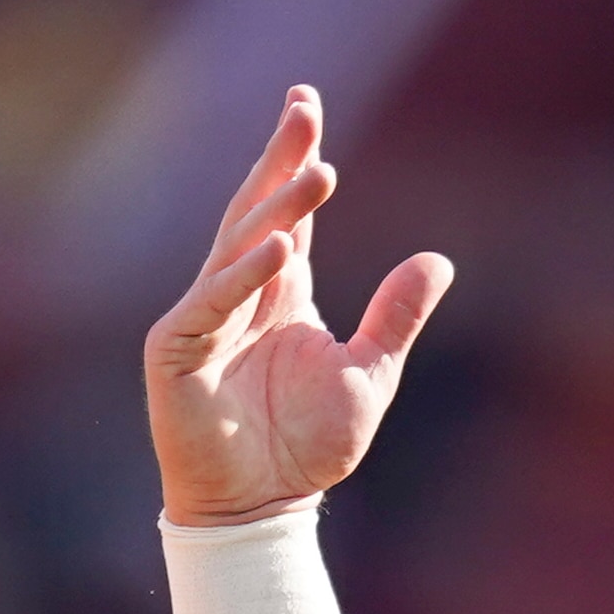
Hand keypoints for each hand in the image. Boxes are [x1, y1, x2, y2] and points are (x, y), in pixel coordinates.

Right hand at [144, 85, 452, 526]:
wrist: (259, 510)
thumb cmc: (306, 449)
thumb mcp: (368, 375)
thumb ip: (395, 318)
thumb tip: (437, 260)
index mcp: (279, 292)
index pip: (290, 213)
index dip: (295, 160)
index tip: (307, 102)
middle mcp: (237, 294)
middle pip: (258, 211)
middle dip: (281, 159)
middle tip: (305, 108)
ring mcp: (201, 318)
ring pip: (237, 247)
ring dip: (276, 209)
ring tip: (316, 174)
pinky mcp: (176, 351)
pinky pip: (209, 304)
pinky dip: (241, 276)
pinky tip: (280, 247)